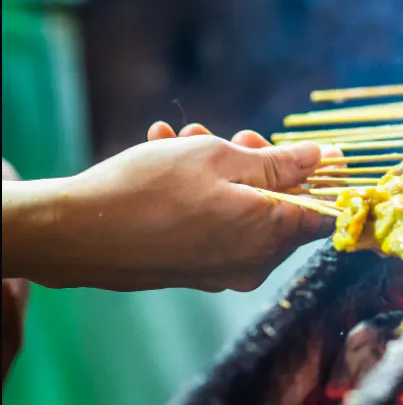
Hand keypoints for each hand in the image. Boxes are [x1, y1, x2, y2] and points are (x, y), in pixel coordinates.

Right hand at [3, 130, 330, 292]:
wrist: (74, 233)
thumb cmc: (148, 191)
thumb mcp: (219, 159)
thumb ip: (278, 161)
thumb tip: (322, 158)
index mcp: (272, 235)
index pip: (326, 214)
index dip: (324, 178)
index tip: (309, 151)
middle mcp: (254, 262)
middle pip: (282, 208)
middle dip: (263, 164)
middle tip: (237, 135)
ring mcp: (223, 270)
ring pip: (244, 211)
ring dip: (223, 169)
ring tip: (188, 134)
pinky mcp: (194, 270)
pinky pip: (214, 226)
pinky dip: (201, 193)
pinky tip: (168, 154)